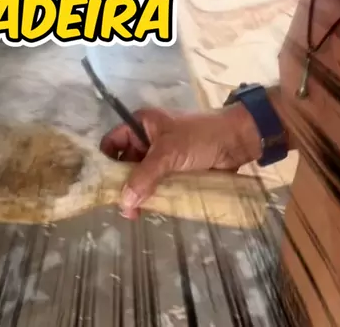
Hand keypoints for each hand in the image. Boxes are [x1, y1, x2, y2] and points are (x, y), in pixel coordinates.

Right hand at [100, 105, 261, 218]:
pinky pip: (157, 185)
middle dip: (122, 184)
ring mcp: (162, 157)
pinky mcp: (175, 172)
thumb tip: (124, 202)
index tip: (103, 187)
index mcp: (141, 125)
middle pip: (125, 164)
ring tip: (135, 215)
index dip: (106, 162)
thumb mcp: (169, 152)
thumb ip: (145, 176)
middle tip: (123, 208)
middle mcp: (148, 140)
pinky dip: (153, 196)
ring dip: (138, 194)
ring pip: (141, 178)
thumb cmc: (199, 137)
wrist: (236, 142)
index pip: (113, 143)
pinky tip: (150, 211)